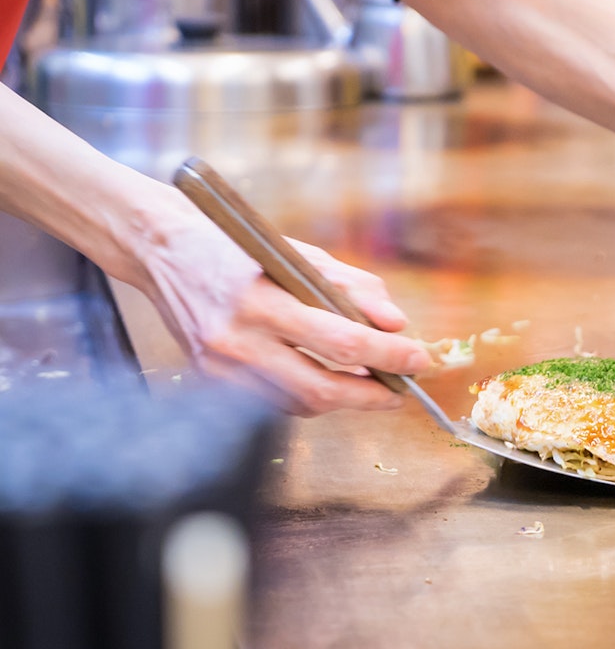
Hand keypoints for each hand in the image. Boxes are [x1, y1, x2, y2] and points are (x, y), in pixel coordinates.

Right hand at [137, 202, 433, 415]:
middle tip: (401, 388)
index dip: (388, 355)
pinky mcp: (209, 380)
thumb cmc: (236, 247)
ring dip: (342, 400)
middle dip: (372, 394)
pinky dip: (308, 398)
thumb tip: (396, 324)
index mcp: (262, 299)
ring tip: (371, 385)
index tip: (419, 358)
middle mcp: (237, 339)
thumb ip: (351, 288)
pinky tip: (327, 383)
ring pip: (298, 404)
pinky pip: (273, 403)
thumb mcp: (299, 254)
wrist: (160, 249)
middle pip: (321, 388)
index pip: (341, 340)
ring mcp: (219, 367)